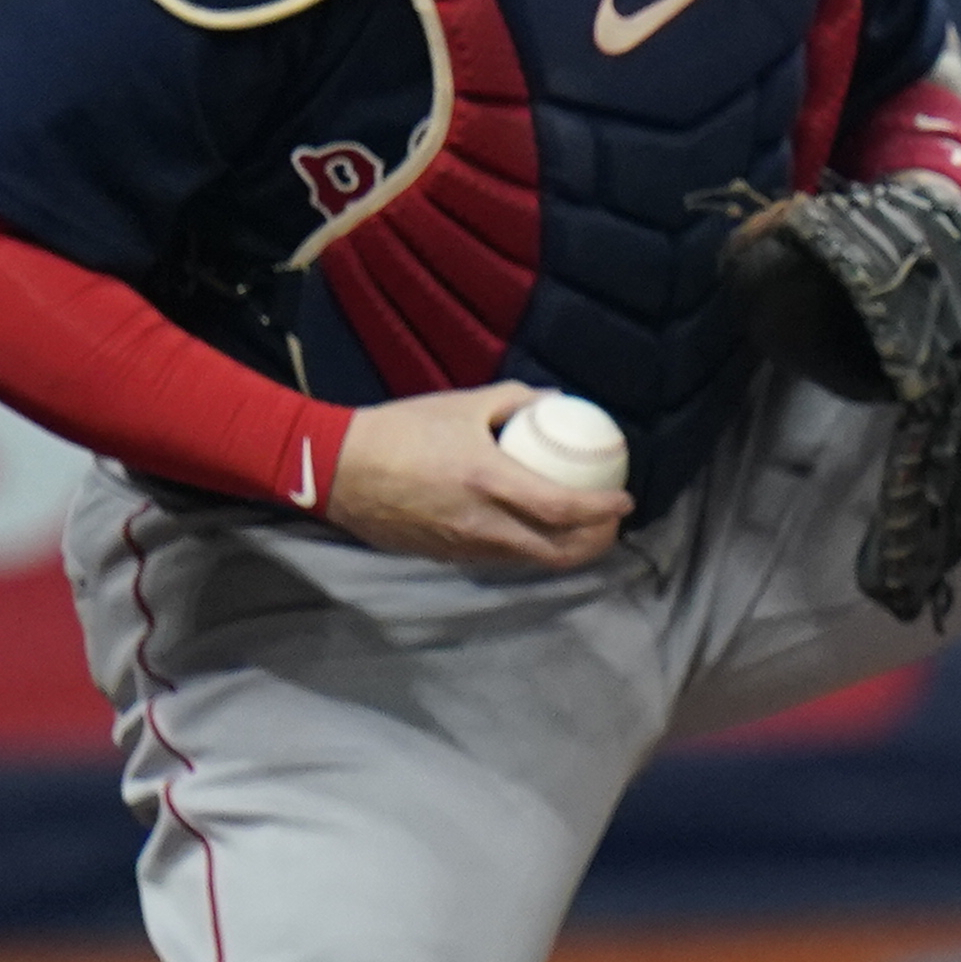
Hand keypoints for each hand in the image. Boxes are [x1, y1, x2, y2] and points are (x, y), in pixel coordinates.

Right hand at [324, 382, 632, 573]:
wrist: (335, 469)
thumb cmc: (400, 430)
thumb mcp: (463, 405)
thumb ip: (514, 400)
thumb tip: (555, 401)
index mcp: (489, 482)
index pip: (562, 508)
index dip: (601, 510)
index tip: (625, 502)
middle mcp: (480, 524)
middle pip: (554, 551)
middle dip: (593, 544)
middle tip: (611, 526)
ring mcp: (460, 546)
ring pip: (527, 561)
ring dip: (562, 552)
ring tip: (583, 534)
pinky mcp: (442, 557)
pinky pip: (498, 559)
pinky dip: (527, 551)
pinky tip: (535, 534)